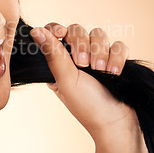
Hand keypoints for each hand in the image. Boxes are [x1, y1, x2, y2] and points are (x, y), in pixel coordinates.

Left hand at [30, 23, 136, 140]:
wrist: (117, 123)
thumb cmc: (87, 106)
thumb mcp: (65, 80)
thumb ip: (52, 54)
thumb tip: (35, 30)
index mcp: (58, 62)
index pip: (54, 32)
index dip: (57, 28)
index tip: (61, 33)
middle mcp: (77, 57)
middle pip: (77, 30)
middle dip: (82, 44)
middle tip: (83, 65)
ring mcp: (98, 57)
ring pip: (99, 34)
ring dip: (100, 52)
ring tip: (101, 71)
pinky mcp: (117, 60)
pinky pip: (118, 45)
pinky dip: (117, 57)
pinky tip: (114, 72)